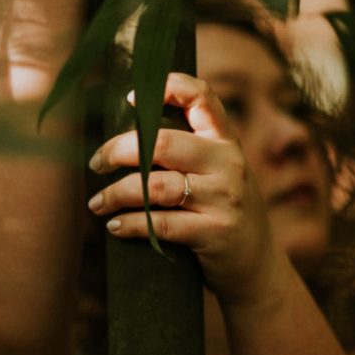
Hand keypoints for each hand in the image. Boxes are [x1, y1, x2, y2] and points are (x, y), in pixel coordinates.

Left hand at [86, 73, 276, 305]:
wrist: (258, 266)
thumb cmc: (225, 212)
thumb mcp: (220, 173)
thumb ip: (189, 150)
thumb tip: (126, 136)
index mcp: (226, 141)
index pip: (202, 98)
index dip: (169, 88)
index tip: (131, 99)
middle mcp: (228, 164)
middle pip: (163, 143)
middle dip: (118, 150)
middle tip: (96, 163)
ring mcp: (224, 199)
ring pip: (155, 186)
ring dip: (115, 194)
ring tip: (96, 202)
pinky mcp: (215, 233)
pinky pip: (161, 224)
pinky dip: (130, 224)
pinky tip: (114, 225)